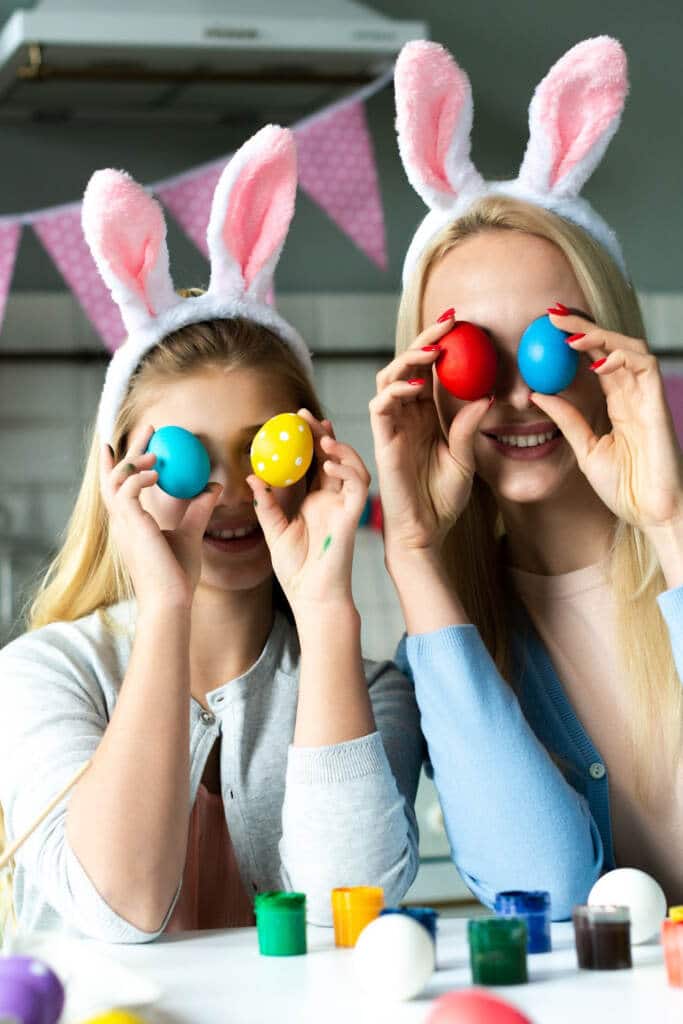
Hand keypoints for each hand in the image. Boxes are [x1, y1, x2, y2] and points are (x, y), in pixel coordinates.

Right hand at [100, 424, 222, 609]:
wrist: (171, 600)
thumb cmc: (177, 575)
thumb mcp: (190, 533)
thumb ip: (198, 509)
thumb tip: (213, 487)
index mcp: (130, 524)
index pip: (116, 488)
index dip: (114, 464)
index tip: (115, 444)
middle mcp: (122, 522)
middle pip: (113, 477)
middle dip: (128, 449)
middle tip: (149, 428)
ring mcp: (123, 524)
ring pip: (115, 480)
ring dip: (134, 460)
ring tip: (156, 453)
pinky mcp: (131, 525)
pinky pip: (128, 490)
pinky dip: (140, 476)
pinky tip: (158, 473)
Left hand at [246, 411, 368, 613]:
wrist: (311, 595)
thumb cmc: (295, 569)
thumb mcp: (273, 530)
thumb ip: (266, 504)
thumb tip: (252, 476)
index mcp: (313, 500)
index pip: (311, 463)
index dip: (305, 441)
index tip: (291, 422)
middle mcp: (330, 499)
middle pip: (331, 457)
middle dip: (320, 434)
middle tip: (304, 416)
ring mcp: (343, 505)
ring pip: (350, 465)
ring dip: (339, 448)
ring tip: (321, 437)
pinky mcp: (352, 515)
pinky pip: (358, 485)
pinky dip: (347, 470)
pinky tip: (328, 464)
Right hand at [369, 314, 491, 557]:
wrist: (425, 531)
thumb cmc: (443, 499)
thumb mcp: (465, 458)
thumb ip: (468, 427)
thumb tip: (487, 396)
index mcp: (426, 415)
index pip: (429, 370)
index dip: (440, 345)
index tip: (461, 324)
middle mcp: (406, 415)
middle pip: (407, 365)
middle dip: (425, 341)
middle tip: (448, 324)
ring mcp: (392, 426)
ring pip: (388, 378)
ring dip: (408, 359)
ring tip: (433, 351)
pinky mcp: (383, 440)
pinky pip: (379, 406)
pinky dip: (394, 390)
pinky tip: (416, 386)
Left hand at [532, 313, 682, 532]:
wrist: (649, 513)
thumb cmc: (624, 488)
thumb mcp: (586, 449)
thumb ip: (568, 419)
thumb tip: (538, 393)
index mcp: (619, 404)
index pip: (597, 360)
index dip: (576, 340)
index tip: (547, 327)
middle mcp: (634, 395)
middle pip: (611, 346)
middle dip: (583, 326)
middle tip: (552, 314)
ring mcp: (647, 398)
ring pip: (629, 348)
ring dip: (600, 335)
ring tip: (568, 334)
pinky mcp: (657, 405)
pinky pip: (645, 367)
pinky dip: (621, 357)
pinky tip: (597, 360)